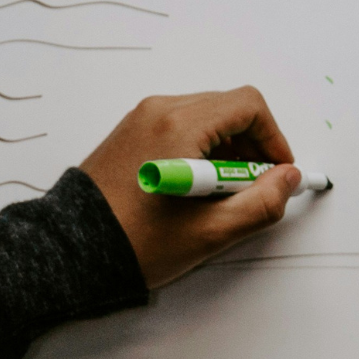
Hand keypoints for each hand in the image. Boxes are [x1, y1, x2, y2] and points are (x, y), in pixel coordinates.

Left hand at [79, 89, 304, 287]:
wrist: (71, 252)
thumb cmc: (134, 242)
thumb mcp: (210, 232)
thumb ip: (261, 204)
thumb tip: (287, 180)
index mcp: (179, 126)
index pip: (248, 107)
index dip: (273, 138)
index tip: (277, 172)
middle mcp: (159, 111)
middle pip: (228, 109)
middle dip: (252, 146)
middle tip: (253, 188)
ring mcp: (141, 119)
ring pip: (206, 118)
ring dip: (227, 150)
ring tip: (220, 195)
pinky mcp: (131, 133)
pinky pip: (181, 127)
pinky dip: (201, 149)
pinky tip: (196, 189)